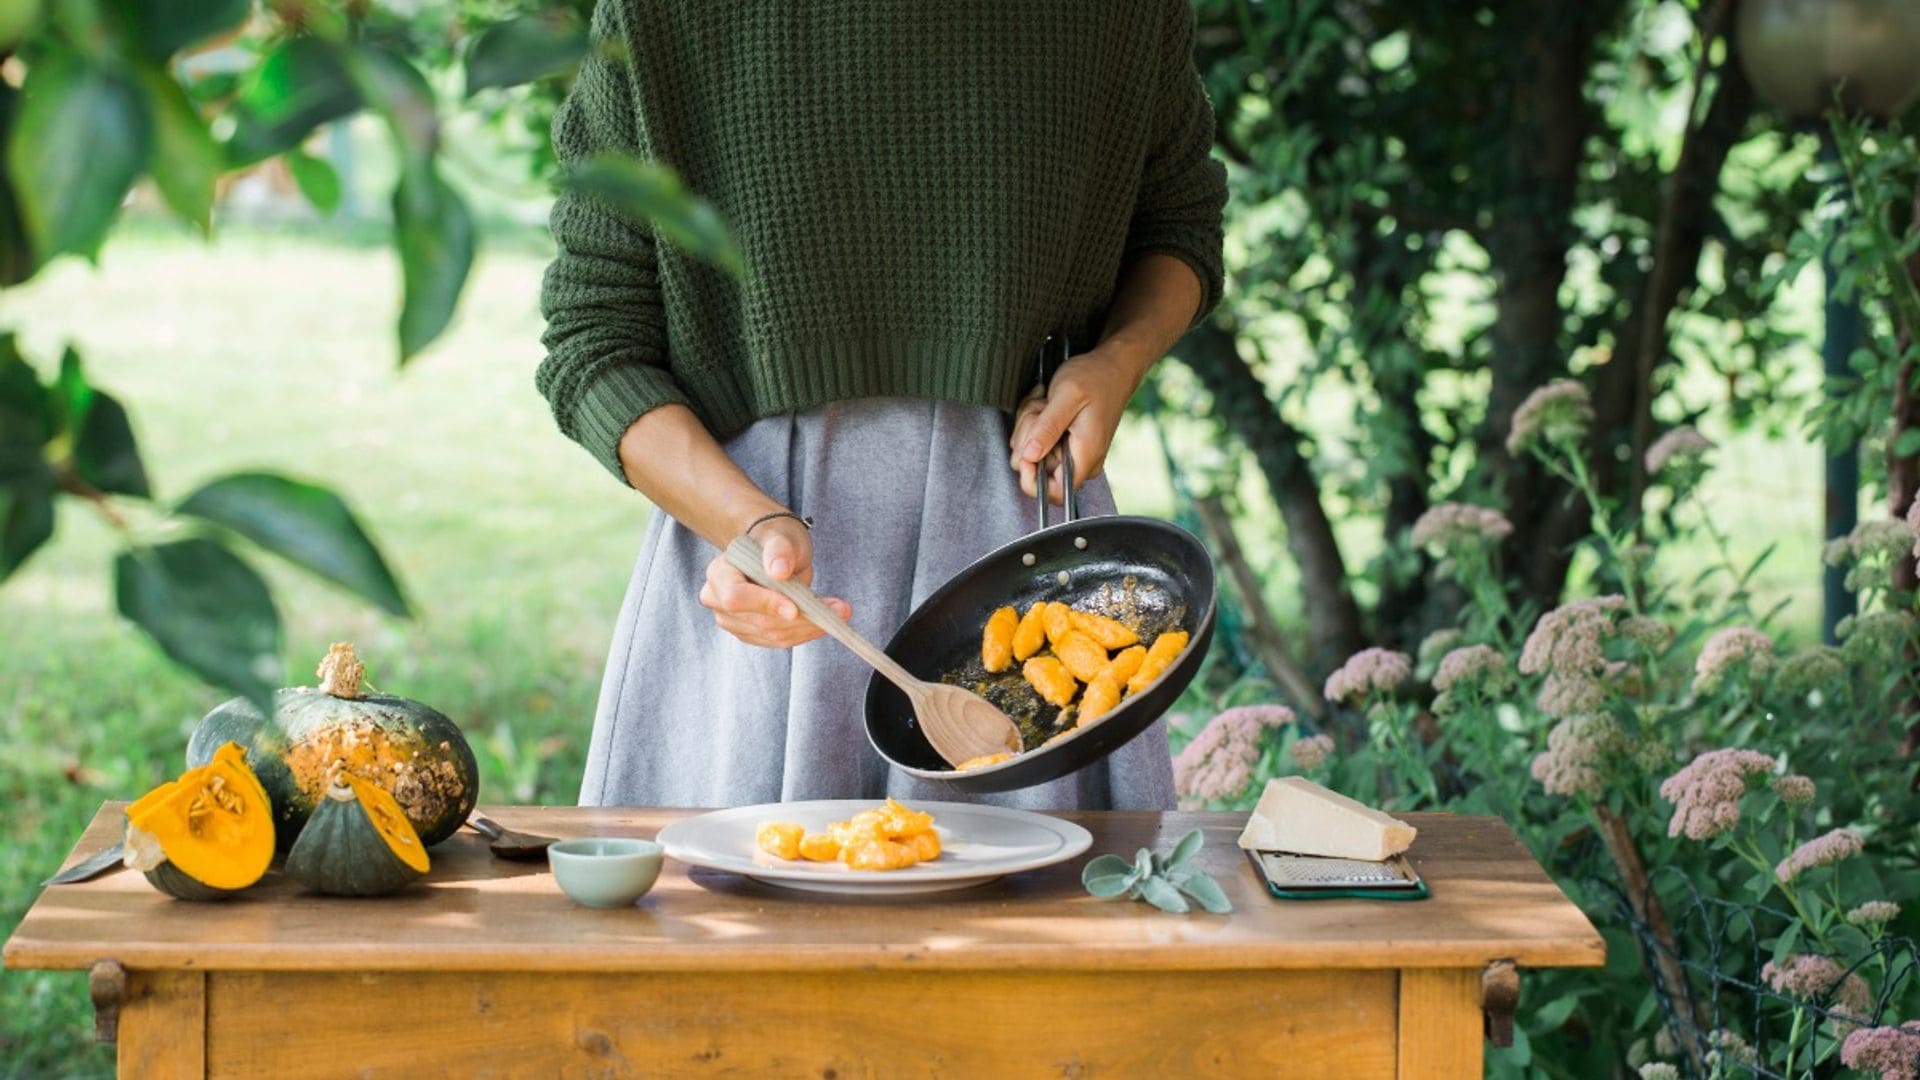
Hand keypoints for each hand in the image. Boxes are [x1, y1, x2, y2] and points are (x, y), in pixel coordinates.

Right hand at [698, 516, 851, 647]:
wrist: (775, 553)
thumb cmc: (776, 542)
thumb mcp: (781, 537)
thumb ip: (779, 550)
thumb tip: (779, 571)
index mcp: (719, 573)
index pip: (735, 598)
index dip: (765, 604)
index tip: (795, 608)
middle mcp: (718, 601)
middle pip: (758, 621)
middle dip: (800, 619)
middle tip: (839, 610)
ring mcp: (732, 621)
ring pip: (772, 635)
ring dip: (808, 628)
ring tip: (839, 613)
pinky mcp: (750, 633)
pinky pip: (779, 640)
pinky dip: (804, 633)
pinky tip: (823, 621)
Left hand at [1008, 347, 1142, 503]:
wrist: (1112, 366)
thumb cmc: (1095, 377)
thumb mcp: (1067, 396)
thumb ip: (1047, 428)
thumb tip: (1029, 457)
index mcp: (1085, 455)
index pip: (1055, 494)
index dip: (1032, 480)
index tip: (1025, 453)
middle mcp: (1082, 461)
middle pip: (1037, 469)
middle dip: (1029, 437)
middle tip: (1041, 409)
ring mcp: (1074, 453)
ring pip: (1033, 452)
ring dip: (1031, 424)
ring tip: (1046, 403)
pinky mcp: (1067, 444)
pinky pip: (1038, 442)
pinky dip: (1036, 421)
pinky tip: (1047, 404)